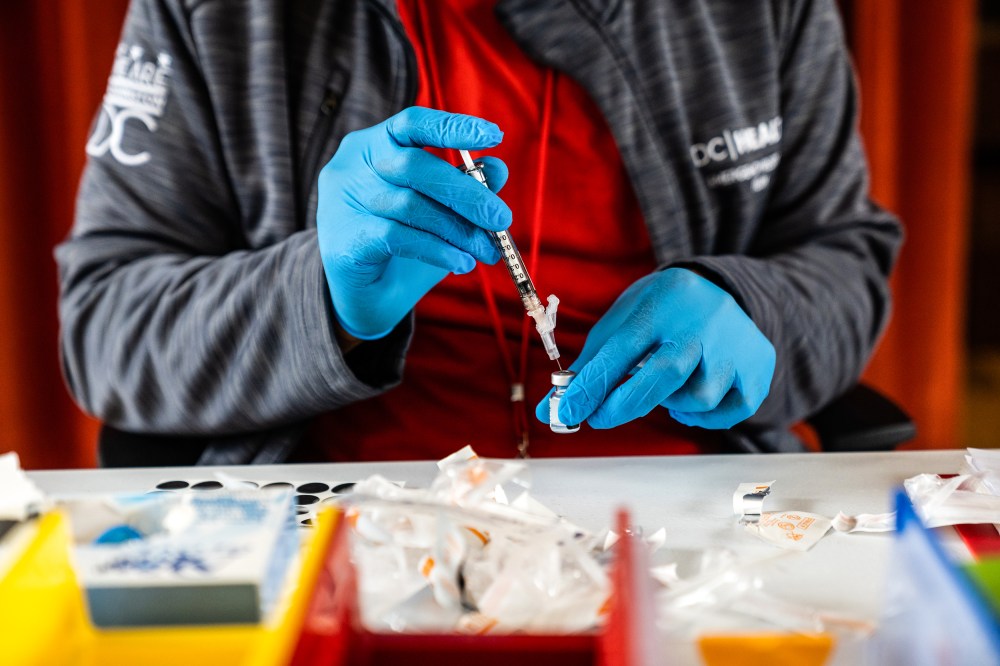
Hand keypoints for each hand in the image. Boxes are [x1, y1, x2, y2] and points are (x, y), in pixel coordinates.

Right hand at [317, 107, 509, 339]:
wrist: (364, 296)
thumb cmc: (403, 243)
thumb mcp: (439, 211)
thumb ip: (464, 185)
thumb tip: (498, 169)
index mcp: (374, 145)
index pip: (412, 124)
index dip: (453, 127)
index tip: (494, 136)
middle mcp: (353, 165)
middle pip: (414, 166)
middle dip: (466, 194)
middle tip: (501, 220)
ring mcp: (344, 201)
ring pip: (411, 205)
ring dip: (459, 231)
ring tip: (487, 252)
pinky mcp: (346, 238)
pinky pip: (400, 237)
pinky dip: (438, 250)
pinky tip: (460, 263)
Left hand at [535, 268, 774, 429]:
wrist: (724, 289)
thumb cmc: (662, 311)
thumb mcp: (625, 318)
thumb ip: (593, 359)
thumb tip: (555, 405)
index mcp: (662, 304)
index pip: (622, 348)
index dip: (592, 384)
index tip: (567, 411)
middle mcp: (703, 323)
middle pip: (664, 373)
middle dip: (625, 404)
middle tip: (599, 417)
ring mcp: (734, 346)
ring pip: (697, 396)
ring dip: (670, 403)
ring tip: (663, 387)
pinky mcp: (756, 369)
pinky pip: (727, 411)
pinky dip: (703, 416)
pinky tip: (690, 397)